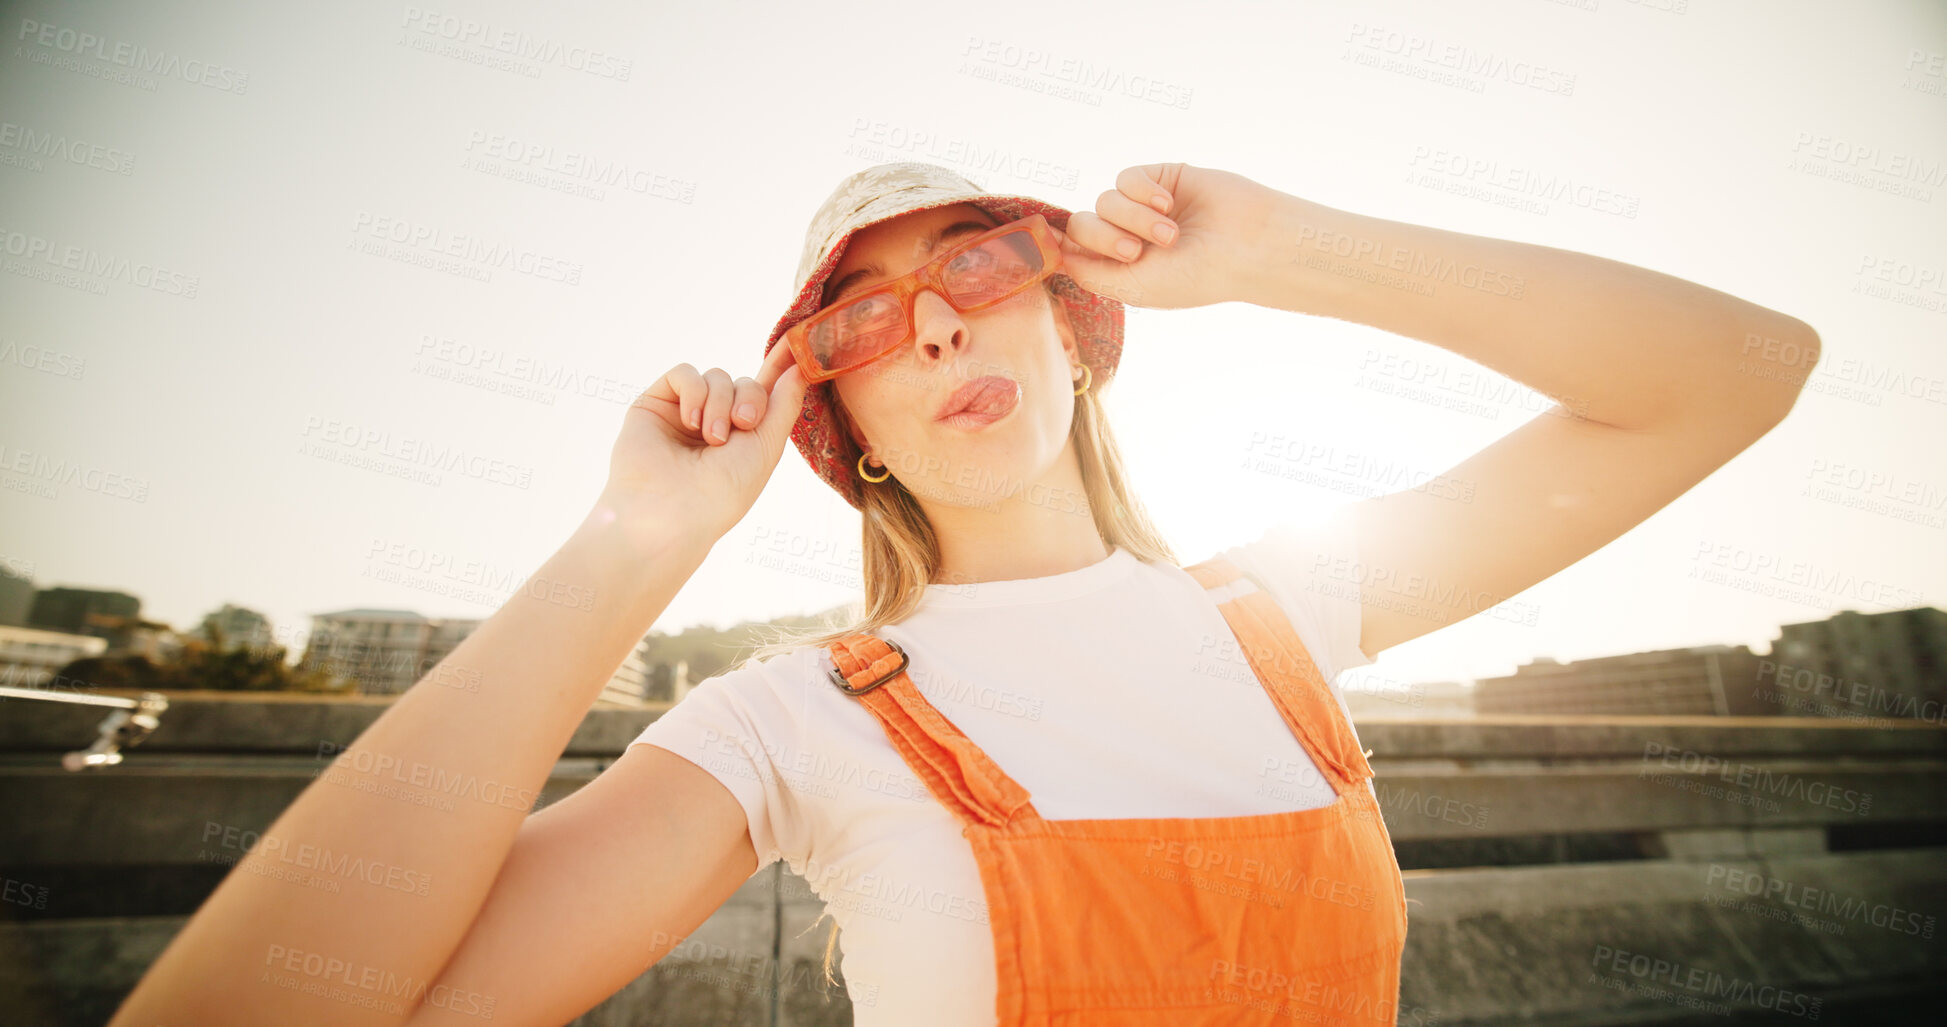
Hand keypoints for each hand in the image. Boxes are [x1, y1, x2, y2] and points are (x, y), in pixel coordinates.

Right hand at [596, 339, 808, 543]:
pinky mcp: (655, 404)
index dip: (779, 368)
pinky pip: (683, 374)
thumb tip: (800, 367)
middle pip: (742, 383)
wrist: (671, 511)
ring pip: (716, 377)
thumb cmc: (722, 492)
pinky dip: (694, 392)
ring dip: (720, 402)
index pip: (763, 394)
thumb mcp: (766, 447)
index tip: (796, 341)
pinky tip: (691, 421)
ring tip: (712, 437)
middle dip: (749, 399)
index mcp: (742, 437)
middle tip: (744, 424)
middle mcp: (713, 423)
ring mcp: (683, 412)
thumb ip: (784, 404)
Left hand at [1049, 162, 1290, 310]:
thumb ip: (1088, 271)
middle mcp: (1128, 236)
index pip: (1074, 251)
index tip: (1043, 242)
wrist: (1246, 245)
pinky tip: (1168, 205)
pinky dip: (1143, 192)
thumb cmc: (1195, 276)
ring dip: (1134, 218)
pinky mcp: (1159, 178)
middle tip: (1134, 252)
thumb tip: (1052, 250)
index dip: (1056, 245)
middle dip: (1103, 237)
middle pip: (1083, 225)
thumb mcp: (1133, 286)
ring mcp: (1143, 207)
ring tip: (1169, 234)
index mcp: (1120, 268)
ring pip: (1105, 201)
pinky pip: (1126, 178)